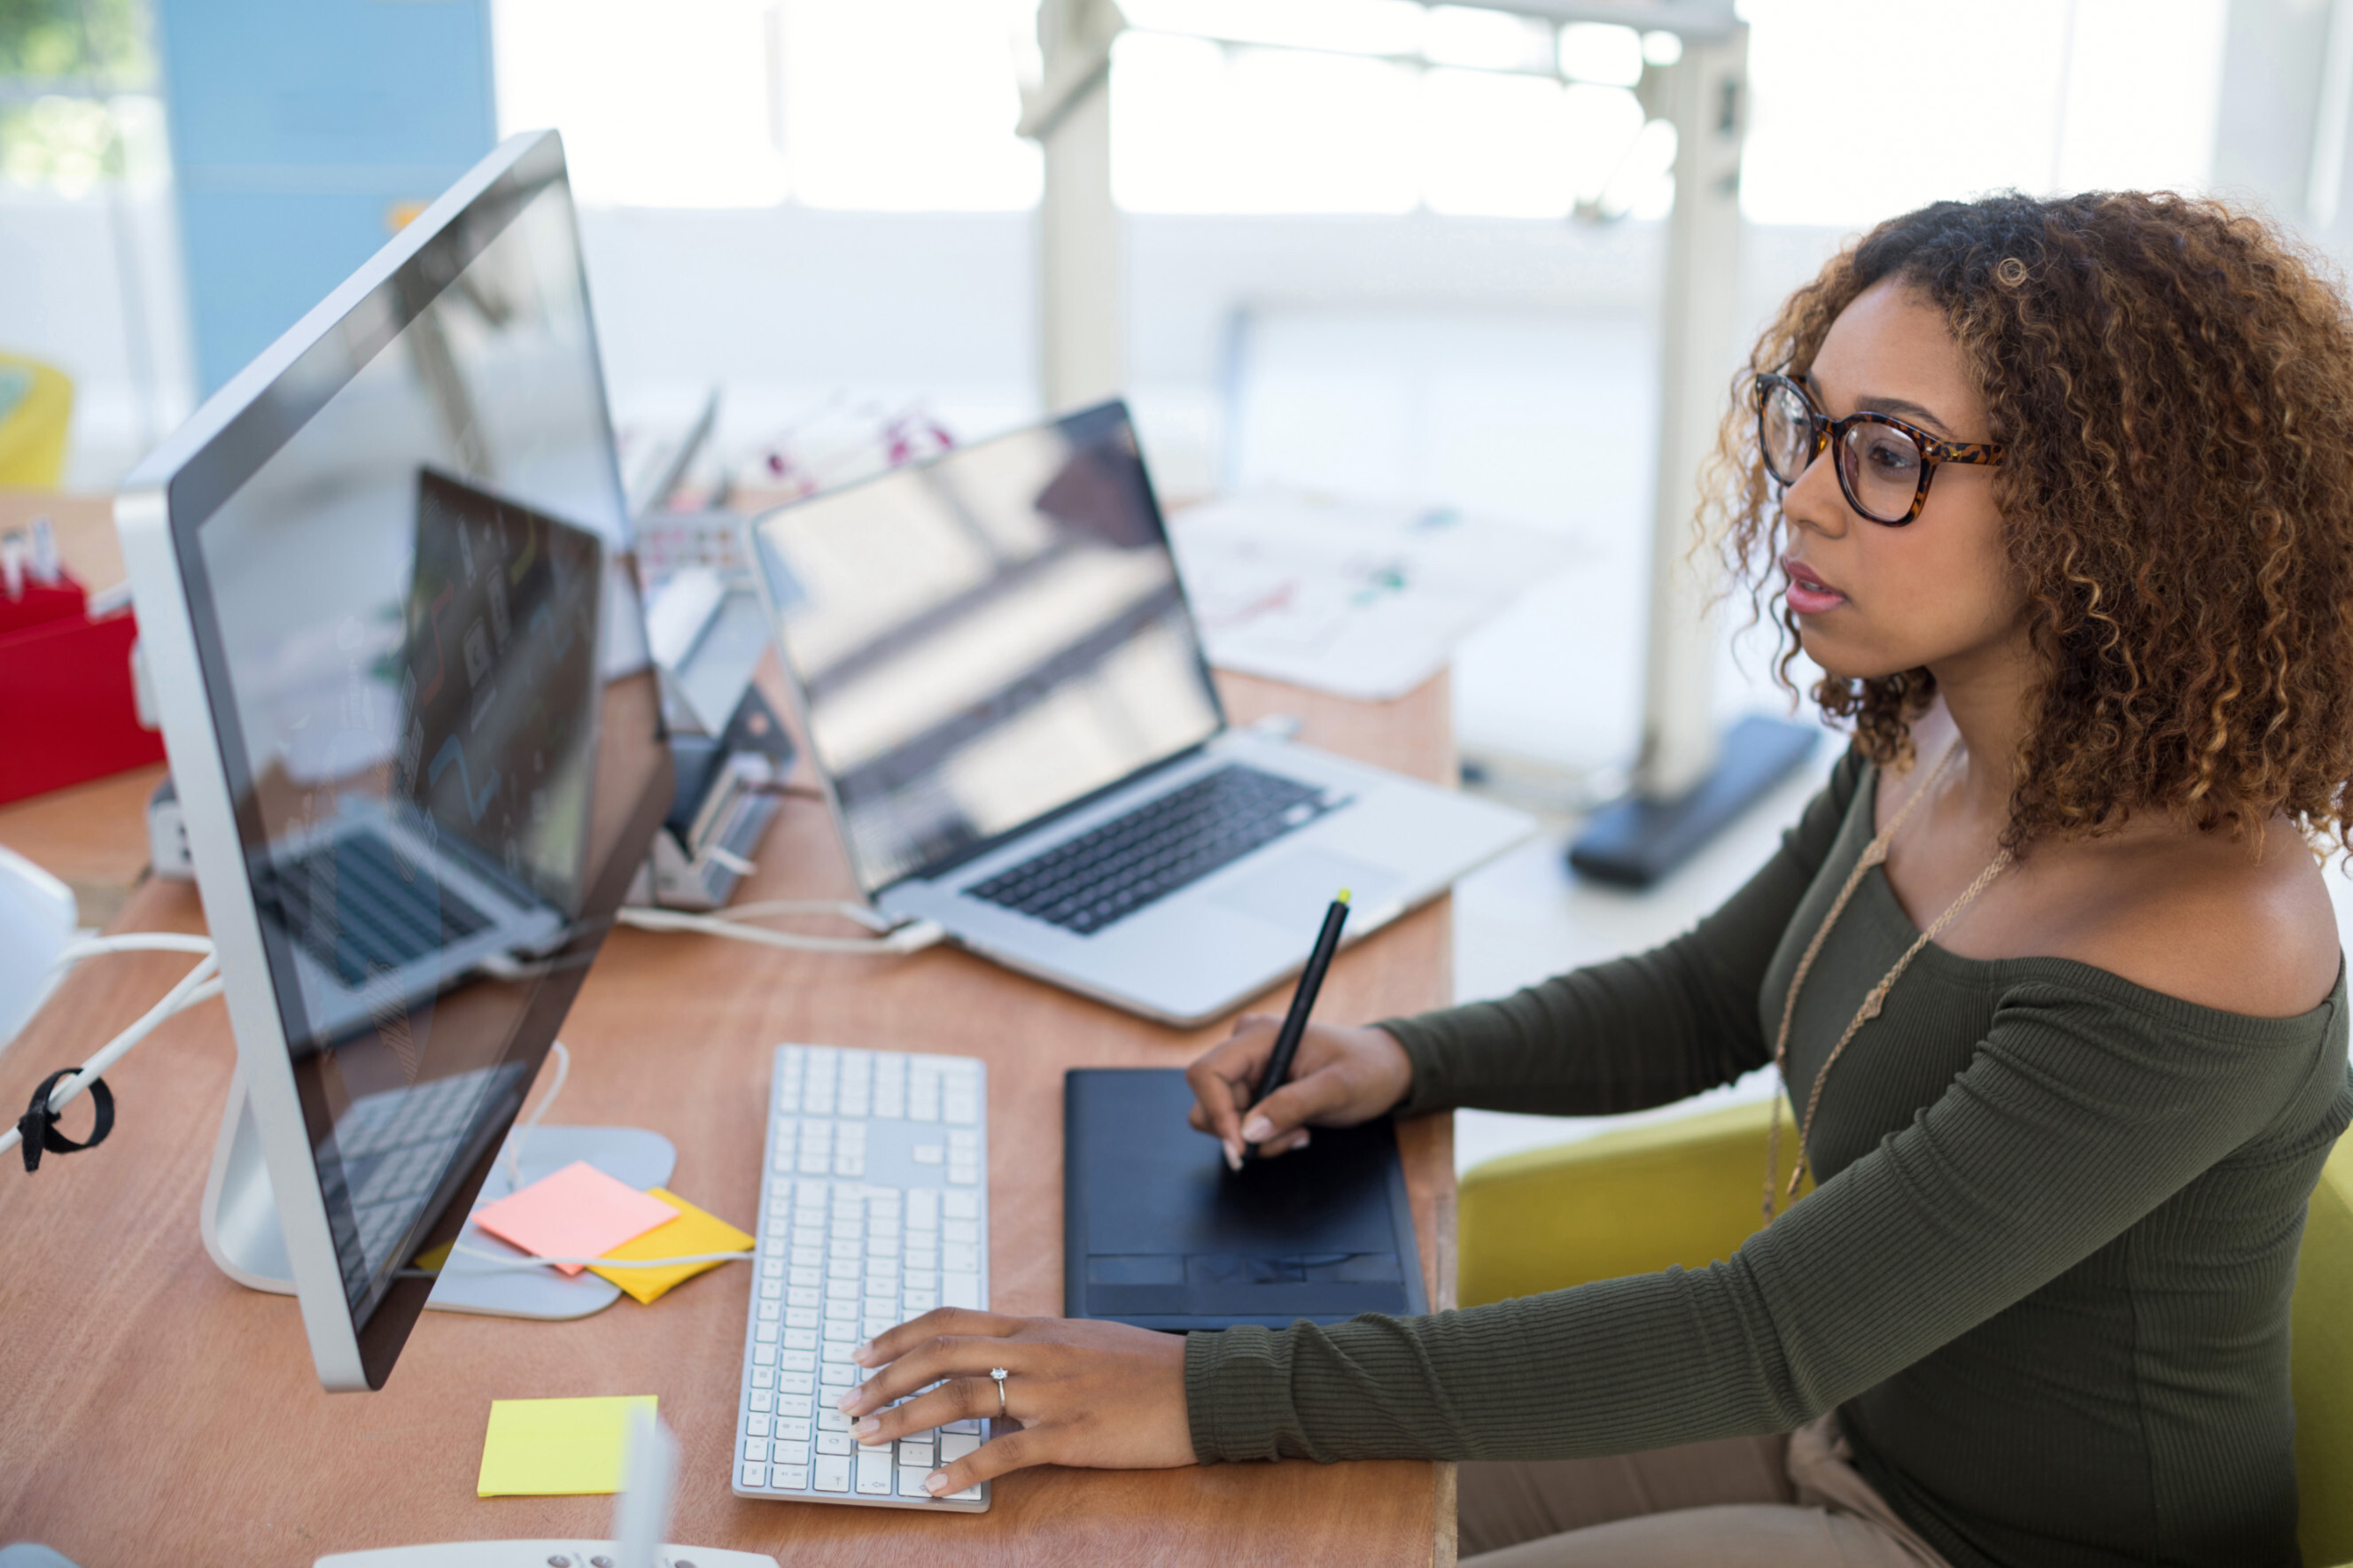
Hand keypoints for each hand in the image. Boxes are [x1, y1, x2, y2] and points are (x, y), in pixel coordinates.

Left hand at [840, 1309, 1192, 1495]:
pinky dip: (963, 1468)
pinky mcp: (1072, 1433)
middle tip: (846, 1403)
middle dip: (884, 1378)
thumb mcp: (1083, 1340)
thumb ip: (1035, 1347)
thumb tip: (995, 1357)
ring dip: (905, 1418)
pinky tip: (935, 1486)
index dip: (898, 1336)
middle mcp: (1035, 1351)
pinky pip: (1006, 1450)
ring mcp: (1052, 1392)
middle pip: (941, 1353)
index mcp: (1035, 1327)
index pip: (951, 1320)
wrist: (1205, 1385)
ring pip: (962, 1395)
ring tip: (868, 1438)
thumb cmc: (1148, 1367)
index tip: (861, 1354)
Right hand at [1185, 1014, 1412, 1168]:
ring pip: (1220, 1116)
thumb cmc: (1367, 1068)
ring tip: (1298, 1132)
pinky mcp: (1253, 1087)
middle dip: (1242, 1131)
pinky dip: (1262, 1136)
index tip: (1241, 1147)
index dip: (1216, 1113)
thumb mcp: (1339, 1089)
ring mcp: (1247, 1068)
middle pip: (1208, 1099)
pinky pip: (1237, 1122)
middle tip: (1289, 1137)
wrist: (1383, 1068)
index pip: (1207, 1073)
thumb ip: (1293, 1105)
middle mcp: (1245, 1047)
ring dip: (1256, 1138)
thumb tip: (1249, 1131)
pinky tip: (1295, 1128)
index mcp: (1260, 1035)